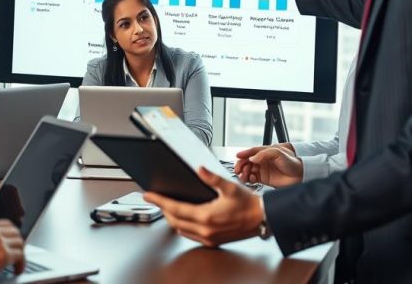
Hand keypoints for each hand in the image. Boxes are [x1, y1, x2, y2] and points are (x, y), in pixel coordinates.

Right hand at [0, 219, 24, 283]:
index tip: (11, 241)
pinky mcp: (4, 254)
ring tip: (18, 263)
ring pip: (19, 243)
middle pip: (15, 232)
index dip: (10, 234)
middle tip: (17, 252)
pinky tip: (18, 270)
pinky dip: (21, 264)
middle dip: (17, 242)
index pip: (5, 224)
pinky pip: (20, 256)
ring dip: (20, 253)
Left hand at [144, 167, 264, 246]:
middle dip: (162, 209)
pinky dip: (182, 227)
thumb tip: (199, 169)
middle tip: (155, 198)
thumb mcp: (230, 186)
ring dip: (171, 219)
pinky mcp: (213, 242)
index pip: (174, 209)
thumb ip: (212, 178)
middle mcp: (205, 230)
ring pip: (181, 229)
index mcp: (206, 216)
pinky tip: (183, 218)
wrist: (263, 219)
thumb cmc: (248, 203)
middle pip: (174, 221)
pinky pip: (190, 236)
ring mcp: (208, 238)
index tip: (148, 195)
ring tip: (166, 206)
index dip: (159, 201)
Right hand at [233, 143, 294, 179]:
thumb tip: (252, 158)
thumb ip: (264, 154)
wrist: (301, 175)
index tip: (238, 156)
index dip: (244, 153)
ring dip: (244, 172)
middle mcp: (263, 160)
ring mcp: (263, 169)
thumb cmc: (293, 162)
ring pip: (248, 170)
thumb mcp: (278, 153)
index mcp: (266, 152)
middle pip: (247, 161)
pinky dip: (249, 179)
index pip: (252, 151)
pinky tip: (250, 179)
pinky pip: (252, 178)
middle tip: (238, 169)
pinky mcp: (264, 179)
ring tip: (244, 175)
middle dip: (241, 164)